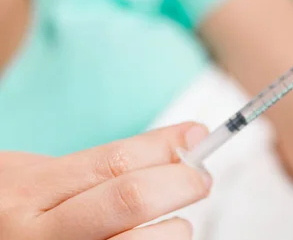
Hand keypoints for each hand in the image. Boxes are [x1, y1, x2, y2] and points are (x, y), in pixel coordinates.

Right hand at [0, 122, 211, 239]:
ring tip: (177, 221)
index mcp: (29, 192)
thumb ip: (103, 164)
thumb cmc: (18, 209)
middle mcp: (39, 235)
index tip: (196, 136)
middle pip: (132, 199)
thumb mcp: (38, 175)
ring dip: (176, 228)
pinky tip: (160, 239)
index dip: (164, 146)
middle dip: (180, 182)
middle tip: (200, 178)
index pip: (115, 161)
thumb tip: (180, 145)